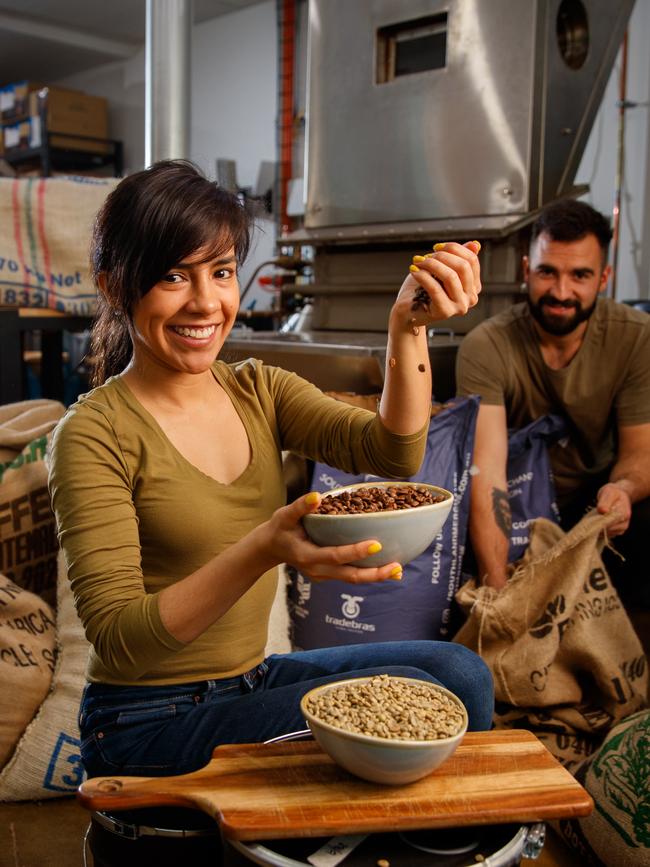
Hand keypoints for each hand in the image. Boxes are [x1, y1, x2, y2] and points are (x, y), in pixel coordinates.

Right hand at [263, 492, 402, 583]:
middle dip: (375, 574)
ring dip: (376, 576)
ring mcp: (324, 575)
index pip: (335, 555)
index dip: (356, 552)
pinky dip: (368, 573)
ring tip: (399, 570)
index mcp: (308, 556)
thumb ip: (301, 506)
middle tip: (397, 567)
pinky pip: (350, 576)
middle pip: (350, 576)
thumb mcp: (285, 515)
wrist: (270, 548)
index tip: (377, 544)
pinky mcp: (329, 575)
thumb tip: (317, 496)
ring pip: (353, 579)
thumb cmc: (280, 528)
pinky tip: (386, 568)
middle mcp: (318, 570)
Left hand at [393, 240, 481, 325]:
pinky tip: (413, 270)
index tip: (436, 247)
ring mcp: (460, 306)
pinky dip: (423, 276)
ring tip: (418, 262)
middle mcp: (471, 298)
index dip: (454, 248)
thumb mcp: (441, 269)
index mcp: (474, 286)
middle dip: (442, 256)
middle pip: (463, 267)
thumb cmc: (422, 289)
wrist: (408, 311)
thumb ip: (458, 258)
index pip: (471, 260)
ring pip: (450, 276)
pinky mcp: (445, 312)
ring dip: (431, 264)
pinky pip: (435, 288)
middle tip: (425, 257)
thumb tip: (475, 244)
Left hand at [596, 482, 631, 535]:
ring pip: (606, 534)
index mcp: (624, 514)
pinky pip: (606, 535)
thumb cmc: (613, 493)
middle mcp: (624, 523)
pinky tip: (595, 524)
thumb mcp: (608, 492)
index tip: (591, 519)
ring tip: (592, 520)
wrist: (619, 495)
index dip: (599, 522)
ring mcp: (621, 528)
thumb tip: (602, 510)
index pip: (610, 523)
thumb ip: (605, 501)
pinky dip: (599, 531)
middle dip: (597, 526)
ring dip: (597, 529)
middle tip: (589, 520)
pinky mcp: (616, 531)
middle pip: (608, 530)